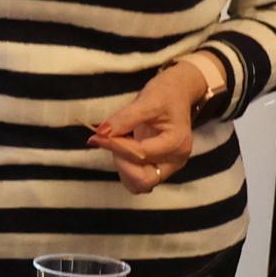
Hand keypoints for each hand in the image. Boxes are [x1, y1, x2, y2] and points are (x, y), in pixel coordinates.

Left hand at [87, 60, 212, 191]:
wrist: (178, 93)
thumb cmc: (166, 93)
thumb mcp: (147, 100)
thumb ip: (124, 119)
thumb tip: (100, 133)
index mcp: (177, 143)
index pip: (141, 154)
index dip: (116, 146)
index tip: (97, 136)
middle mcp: (176, 160)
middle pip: (144, 179)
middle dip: (122, 163)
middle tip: (111, 141)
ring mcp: (169, 166)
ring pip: (140, 184)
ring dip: (123, 167)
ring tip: (119, 143)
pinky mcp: (160, 167)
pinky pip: (139, 179)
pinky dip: (127, 169)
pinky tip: (123, 149)